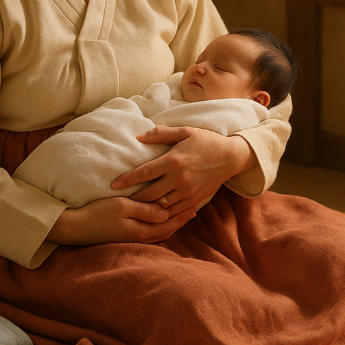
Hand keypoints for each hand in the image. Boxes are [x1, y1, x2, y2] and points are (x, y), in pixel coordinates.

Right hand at [47, 196, 195, 245]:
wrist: (75, 228)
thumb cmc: (97, 214)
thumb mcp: (122, 207)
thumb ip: (145, 210)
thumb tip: (166, 213)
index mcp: (141, 230)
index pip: (168, 223)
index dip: (182, 214)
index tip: (195, 203)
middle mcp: (140, 237)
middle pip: (167, 230)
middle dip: (181, 219)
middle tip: (195, 208)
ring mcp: (133, 239)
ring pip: (160, 233)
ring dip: (173, 224)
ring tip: (183, 214)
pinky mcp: (126, 237)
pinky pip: (151, 233)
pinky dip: (162, 227)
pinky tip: (162, 220)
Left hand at [111, 126, 255, 214]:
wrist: (231, 157)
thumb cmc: (206, 141)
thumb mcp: (185, 131)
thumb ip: (161, 134)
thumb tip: (139, 136)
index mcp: (174, 160)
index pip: (145, 173)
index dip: (127, 180)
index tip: (114, 185)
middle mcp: (180, 178)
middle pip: (149, 194)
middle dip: (133, 199)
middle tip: (120, 200)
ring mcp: (188, 191)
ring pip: (161, 206)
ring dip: (147, 208)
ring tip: (134, 208)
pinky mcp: (195, 200)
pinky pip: (174, 211)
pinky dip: (162, 213)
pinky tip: (153, 212)